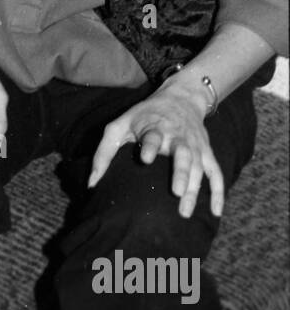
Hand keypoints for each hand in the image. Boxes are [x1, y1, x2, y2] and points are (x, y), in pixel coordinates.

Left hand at [88, 79, 223, 218]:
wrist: (181, 97)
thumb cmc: (144, 116)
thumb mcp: (119, 126)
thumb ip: (103, 153)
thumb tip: (92, 183)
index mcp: (155, 128)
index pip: (153, 136)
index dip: (150, 146)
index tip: (144, 158)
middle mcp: (178, 137)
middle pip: (183, 154)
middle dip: (180, 172)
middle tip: (176, 192)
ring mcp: (195, 146)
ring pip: (199, 167)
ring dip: (195, 188)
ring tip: (185, 212)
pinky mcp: (206, 152)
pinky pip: (216, 173)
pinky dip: (218, 192)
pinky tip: (215, 212)